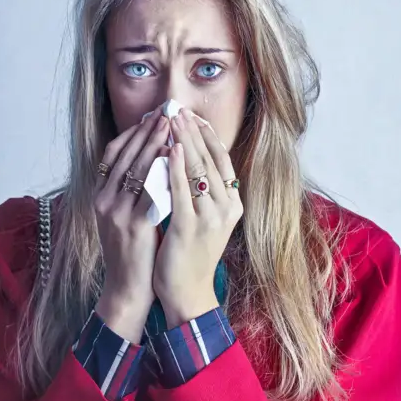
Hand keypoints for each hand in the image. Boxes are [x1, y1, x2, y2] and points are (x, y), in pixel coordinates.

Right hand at [94, 105, 169, 341]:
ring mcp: (116, 213)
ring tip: (169, 124)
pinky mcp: (134, 226)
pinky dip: (161, 171)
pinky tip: (174, 157)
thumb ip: (130, 191)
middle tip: (163, 112)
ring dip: (153, 144)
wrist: (127, 288)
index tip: (148, 117)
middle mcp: (103, 201)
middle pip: (124, 157)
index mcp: (100, 197)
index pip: (113, 155)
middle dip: (145, 132)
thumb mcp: (122, 217)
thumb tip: (150, 161)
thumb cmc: (131, 251)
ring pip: (135, 169)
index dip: (130, 134)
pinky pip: (149, 191)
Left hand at [153, 108, 243, 328]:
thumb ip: (201, 191)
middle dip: (193, 131)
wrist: (188, 291)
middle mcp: (227, 207)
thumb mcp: (205, 218)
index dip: (207, 135)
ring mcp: (211, 218)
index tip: (193, 116)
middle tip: (178, 109)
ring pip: (199, 170)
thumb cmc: (192, 252)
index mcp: (232, 203)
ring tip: (172, 119)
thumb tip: (187, 156)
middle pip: (211, 159)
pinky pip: (183, 191)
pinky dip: (176, 168)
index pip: (222, 160)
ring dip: (184, 141)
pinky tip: (168, 149)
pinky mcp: (191, 228)